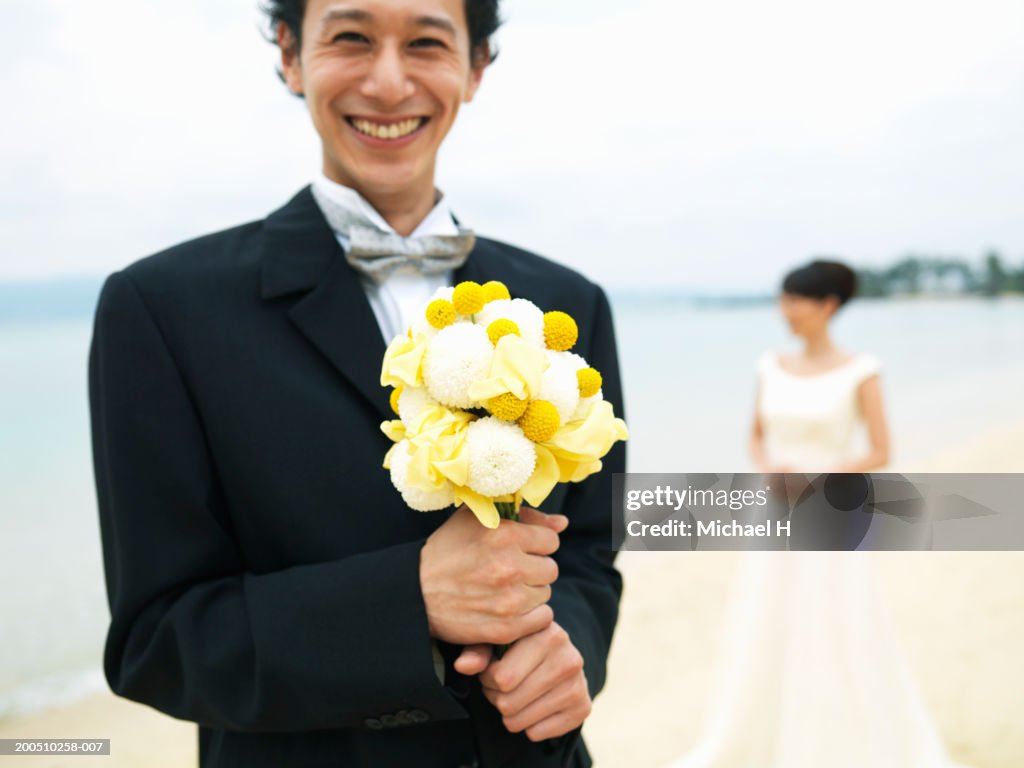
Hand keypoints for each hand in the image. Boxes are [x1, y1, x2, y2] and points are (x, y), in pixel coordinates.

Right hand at [420, 505, 567, 645]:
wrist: (414, 593)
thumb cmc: (446, 551)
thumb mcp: (476, 520)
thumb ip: (524, 517)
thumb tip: (562, 523)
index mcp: (504, 534)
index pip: (550, 540)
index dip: (534, 545)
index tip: (517, 550)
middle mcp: (510, 566)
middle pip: (550, 569)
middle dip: (533, 570)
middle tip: (509, 572)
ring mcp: (509, 600)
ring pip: (545, 594)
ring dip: (530, 593)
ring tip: (503, 591)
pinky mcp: (505, 628)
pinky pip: (542, 620)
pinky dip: (529, 617)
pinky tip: (507, 609)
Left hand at [455, 622, 590, 741]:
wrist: (556, 656)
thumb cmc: (518, 647)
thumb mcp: (496, 640)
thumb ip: (477, 651)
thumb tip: (462, 666)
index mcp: (547, 633)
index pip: (502, 678)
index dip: (488, 678)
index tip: (493, 670)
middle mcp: (569, 656)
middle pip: (509, 702)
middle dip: (497, 697)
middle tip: (502, 687)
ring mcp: (579, 683)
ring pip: (520, 720)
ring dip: (510, 713)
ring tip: (515, 695)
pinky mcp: (583, 707)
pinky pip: (537, 733)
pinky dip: (528, 726)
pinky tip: (532, 707)